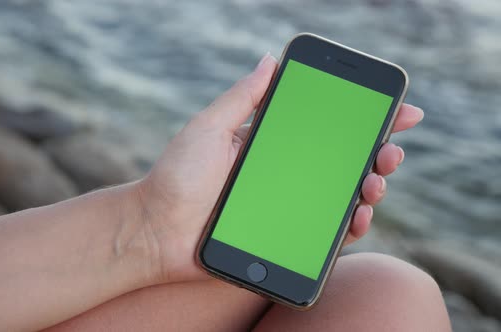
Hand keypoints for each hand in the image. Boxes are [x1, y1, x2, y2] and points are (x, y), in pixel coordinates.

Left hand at [138, 53, 423, 282]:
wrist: (154, 230)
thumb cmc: (176, 177)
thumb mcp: (208, 128)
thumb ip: (242, 98)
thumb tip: (270, 58)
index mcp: (270, 144)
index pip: (325, 126)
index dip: (363, 118)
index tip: (398, 110)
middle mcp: (284, 173)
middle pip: (343, 162)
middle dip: (377, 154)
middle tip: (389, 152)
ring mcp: (286, 206)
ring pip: (342, 197)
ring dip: (370, 189)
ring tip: (374, 185)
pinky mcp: (283, 237)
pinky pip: (325, 233)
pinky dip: (349, 227)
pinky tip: (358, 218)